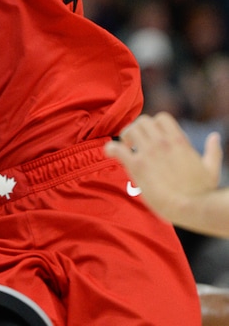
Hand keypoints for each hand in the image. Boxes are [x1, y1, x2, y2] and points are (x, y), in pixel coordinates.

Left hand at [105, 112, 223, 223]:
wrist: (191, 207)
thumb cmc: (202, 192)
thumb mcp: (211, 168)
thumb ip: (212, 151)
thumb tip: (215, 136)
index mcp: (179, 141)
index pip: (161, 118)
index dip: (155, 124)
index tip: (154, 136)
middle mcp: (162, 142)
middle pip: (143, 121)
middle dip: (138, 129)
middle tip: (136, 142)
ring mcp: (148, 153)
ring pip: (130, 129)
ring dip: (126, 136)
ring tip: (127, 148)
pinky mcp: (137, 166)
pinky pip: (117, 148)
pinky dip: (111, 148)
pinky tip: (110, 153)